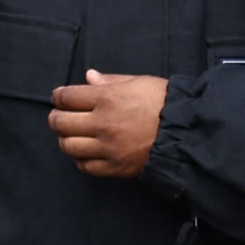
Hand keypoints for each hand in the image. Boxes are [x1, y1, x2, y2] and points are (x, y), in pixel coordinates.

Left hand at [47, 70, 168, 178]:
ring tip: (72, 135)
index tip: (59, 97)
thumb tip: (88, 77)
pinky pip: (85, 166)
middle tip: (59, 116)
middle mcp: (103, 123)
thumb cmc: (165, 102)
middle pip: (61, 123)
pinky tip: (87, 152)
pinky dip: (81, 159)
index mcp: (108, 98)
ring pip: (69, 146)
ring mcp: (108, 148)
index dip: (59, 96)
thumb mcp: (139, 82)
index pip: (67, 97)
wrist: (188, 134)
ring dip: (66, 139)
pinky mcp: (115, 167)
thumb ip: (111, 81)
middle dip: (56, 118)